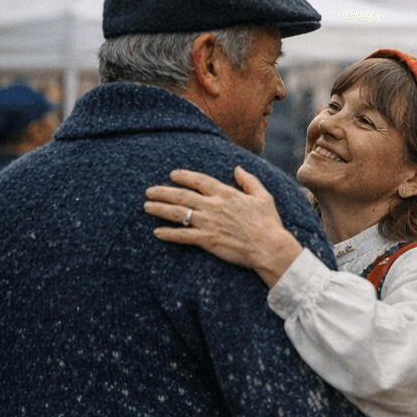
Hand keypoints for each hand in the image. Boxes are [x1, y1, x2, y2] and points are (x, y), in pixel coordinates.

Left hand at [145, 167, 302, 286]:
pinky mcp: (207, 240)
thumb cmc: (269, 223)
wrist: (269, 247)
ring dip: (160, 209)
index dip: (184, 176)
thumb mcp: (263, 197)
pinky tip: (157, 232)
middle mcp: (213, 206)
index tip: (173, 174)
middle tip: (149, 191)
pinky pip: (182, 235)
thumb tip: (237, 168)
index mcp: (226, 194)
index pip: (199, 180)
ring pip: (177, 214)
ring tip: (147, 207)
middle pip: (181, 196)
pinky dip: (168, 234)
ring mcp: (208, 223)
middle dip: (162, 192)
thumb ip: (249, 181)